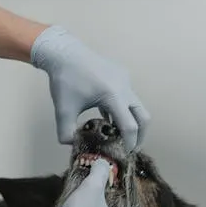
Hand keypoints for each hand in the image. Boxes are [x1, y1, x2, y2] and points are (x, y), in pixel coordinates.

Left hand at [31, 26, 149, 151]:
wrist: (64, 52)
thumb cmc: (65, 80)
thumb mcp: (62, 110)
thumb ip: (66, 132)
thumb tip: (73, 146)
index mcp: (112, 96)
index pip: (129, 126)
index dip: (130, 143)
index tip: (125, 154)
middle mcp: (124, 87)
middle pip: (143, 116)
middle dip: (140, 135)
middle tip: (131, 148)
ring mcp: (124, 79)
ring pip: (136, 106)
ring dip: (131, 121)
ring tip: (117, 135)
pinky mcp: (121, 75)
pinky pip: (128, 96)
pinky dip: (123, 109)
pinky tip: (109, 118)